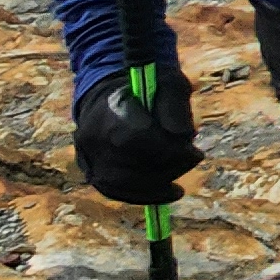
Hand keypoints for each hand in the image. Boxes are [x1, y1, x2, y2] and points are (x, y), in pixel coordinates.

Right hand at [74, 66, 201, 204]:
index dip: (167, 151)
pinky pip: (112, 190)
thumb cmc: (148, 90)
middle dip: (166, 170)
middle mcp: (91, 133)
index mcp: (111, 107)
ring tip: (179, 186)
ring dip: (155, 188)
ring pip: (118, 183)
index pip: (135, 138)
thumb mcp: (170, 83)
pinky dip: (141, 196)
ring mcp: (86, 153)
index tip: (194, 153)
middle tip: (192, 161)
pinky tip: (164, 195)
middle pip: (126, 164)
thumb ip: (176, 106)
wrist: (112, 97)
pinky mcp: (89, 169)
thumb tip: (182, 136)